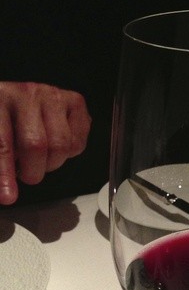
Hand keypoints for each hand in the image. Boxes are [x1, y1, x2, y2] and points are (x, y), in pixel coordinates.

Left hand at [0, 82, 91, 204]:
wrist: (19, 101)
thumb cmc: (6, 121)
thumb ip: (0, 162)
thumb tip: (4, 193)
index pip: (3, 143)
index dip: (5, 173)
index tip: (8, 197)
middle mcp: (26, 93)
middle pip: (37, 145)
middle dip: (33, 171)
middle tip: (27, 175)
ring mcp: (53, 95)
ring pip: (62, 145)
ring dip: (52, 163)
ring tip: (41, 160)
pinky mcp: (74, 102)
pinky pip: (78, 141)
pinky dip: (70, 153)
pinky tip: (56, 148)